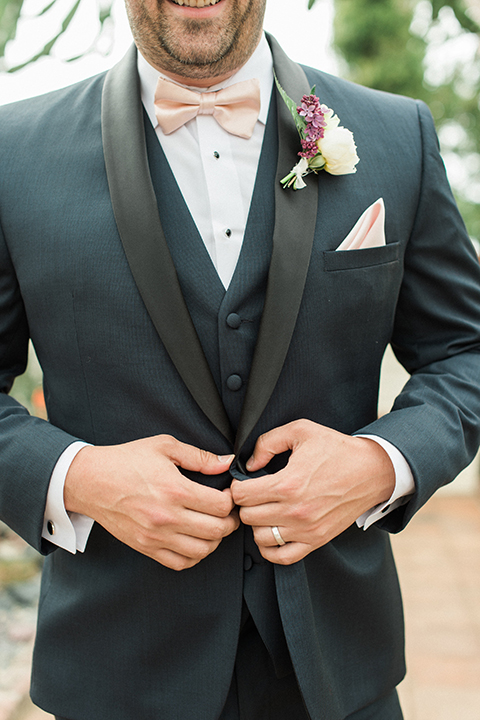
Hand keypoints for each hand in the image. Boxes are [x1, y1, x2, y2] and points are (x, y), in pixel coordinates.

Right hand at [64, 436, 238, 570]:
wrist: (90, 481)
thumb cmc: (126, 461)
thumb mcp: (164, 446)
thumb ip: (198, 456)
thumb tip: (226, 464)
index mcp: (175, 490)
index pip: (221, 506)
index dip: (232, 500)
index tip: (229, 494)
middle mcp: (167, 517)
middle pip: (217, 530)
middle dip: (230, 521)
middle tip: (229, 512)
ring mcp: (156, 536)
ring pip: (202, 551)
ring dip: (215, 540)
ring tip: (214, 526)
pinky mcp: (146, 547)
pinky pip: (180, 562)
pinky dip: (195, 555)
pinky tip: (195, 540)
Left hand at [231, 420, 394, 564]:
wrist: (372, 471)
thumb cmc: (336, 449)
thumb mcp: (301, 430)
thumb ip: (268, 442)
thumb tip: (248, 464)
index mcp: (288, 483)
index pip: (241, 495)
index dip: (237, 486)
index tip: (244, 482)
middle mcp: (295, 510)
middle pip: (248, 517)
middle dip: (246, 504)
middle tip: (253, 495)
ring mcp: (307, 529)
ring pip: (260, 538)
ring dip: (257, 525)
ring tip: (264, 511)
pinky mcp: (317, 540)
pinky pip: (282, 557)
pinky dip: (271, 548)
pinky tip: (273, 531)